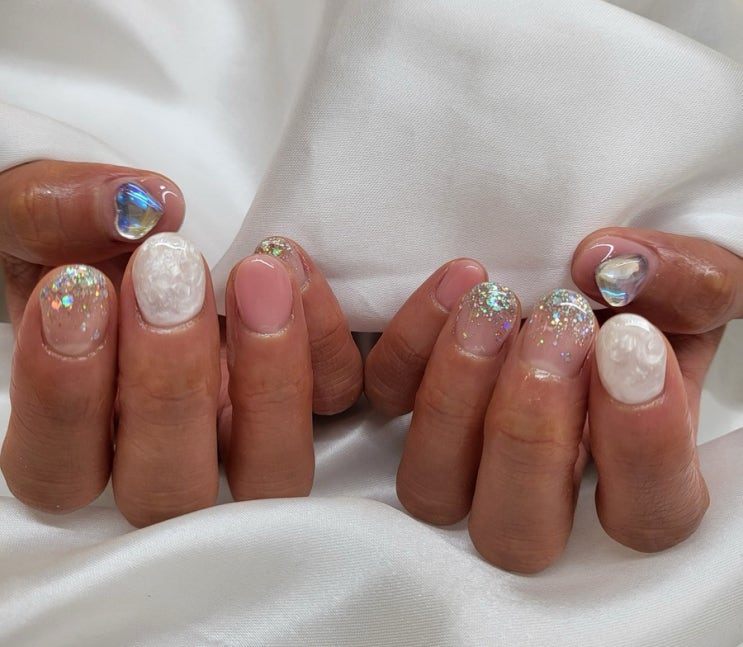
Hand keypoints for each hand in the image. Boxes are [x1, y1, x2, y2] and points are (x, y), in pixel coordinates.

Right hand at [0, 161, 361, 525]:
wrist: (152, 228)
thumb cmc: (79, 240)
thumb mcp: (40, 217)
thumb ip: (50, 214)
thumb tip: (133, 205)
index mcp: (82, 437)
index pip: (60, 472)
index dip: (65, 399)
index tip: (75, 288)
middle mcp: (166, 457)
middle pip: (169, 495)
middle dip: (168, 387)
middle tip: (167, 274)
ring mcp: (246, 436)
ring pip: (271, 473)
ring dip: (269, 381)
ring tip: (256, 276)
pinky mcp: (311, 396)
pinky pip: (335, 396)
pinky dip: (324, 342)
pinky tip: (291, 269)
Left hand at [364, 235, 739, 572]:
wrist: (581, 272)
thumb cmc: (646, 297)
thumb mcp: (694, 284)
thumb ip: (688, 283)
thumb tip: (608, 268)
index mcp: (631, 477)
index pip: (644, 516)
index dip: (639, 446)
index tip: (631, 345)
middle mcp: (540, 488)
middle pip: (516, 533)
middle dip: (531, 431)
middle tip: (558, 328)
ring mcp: (465, 456)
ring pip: (432, 488)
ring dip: (457, 399)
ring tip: (493, 307)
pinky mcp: (409, 404)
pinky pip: (387, 399)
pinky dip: (410, 346)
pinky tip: (457, 285)